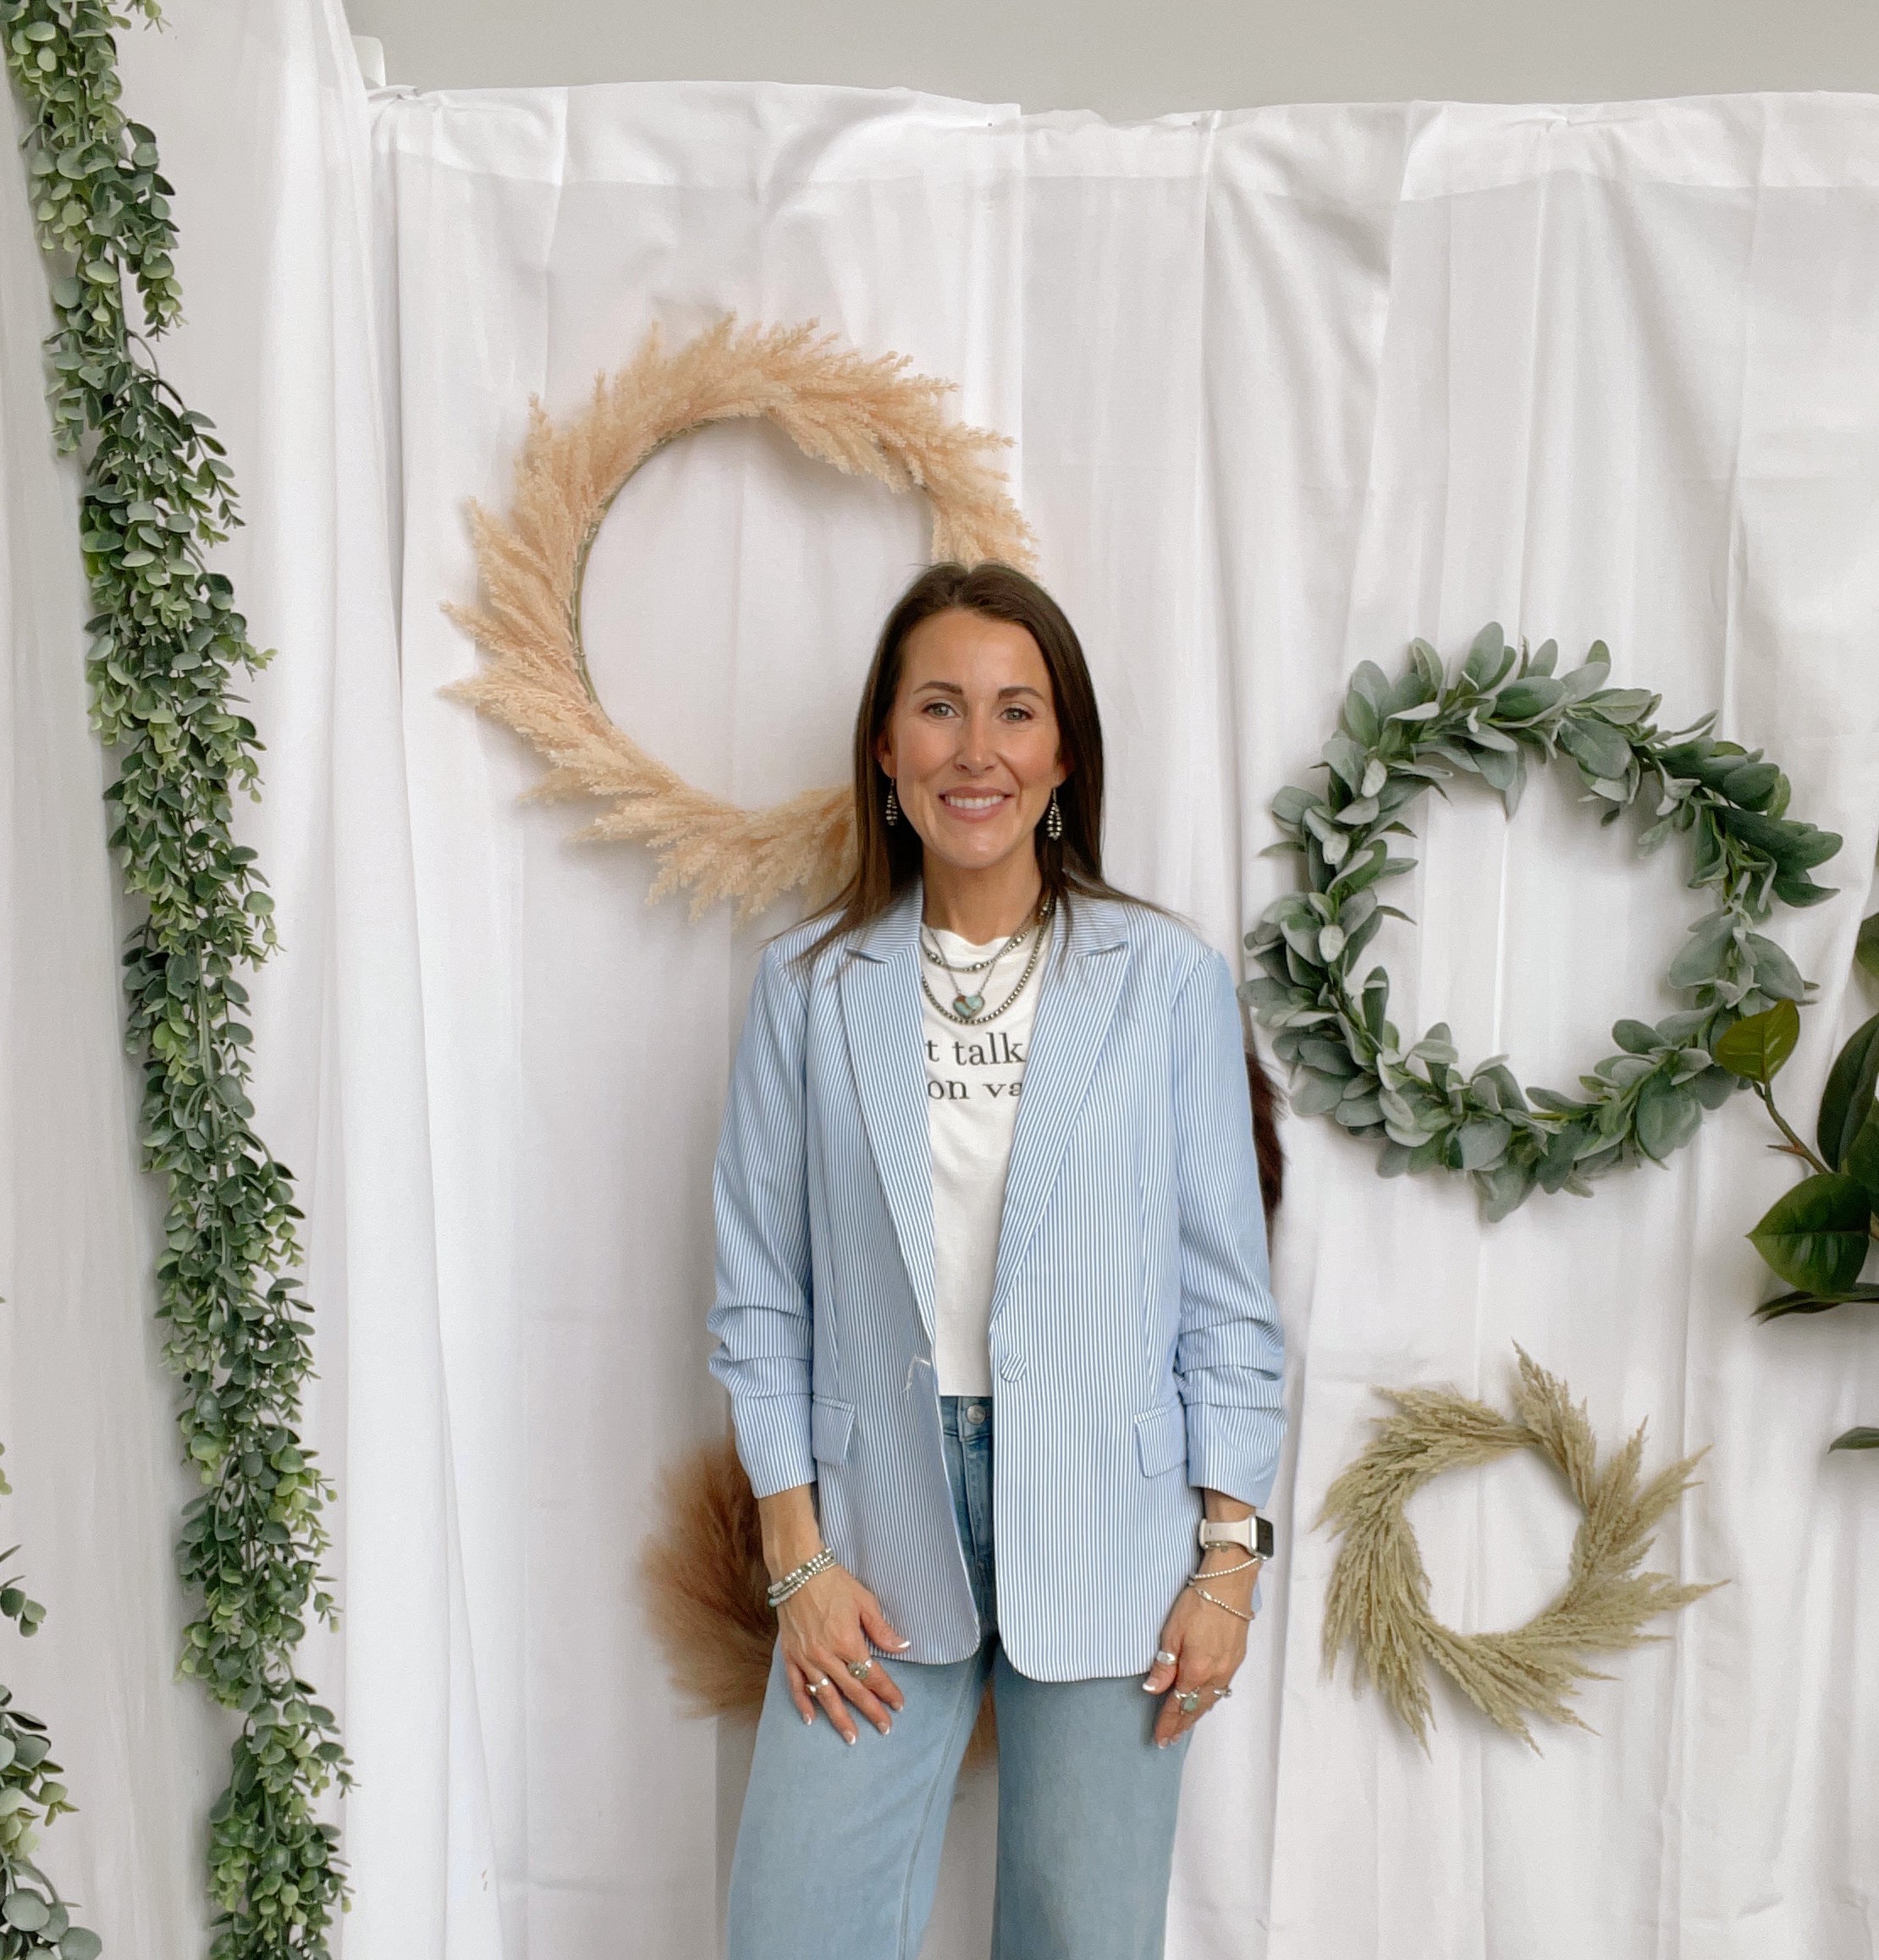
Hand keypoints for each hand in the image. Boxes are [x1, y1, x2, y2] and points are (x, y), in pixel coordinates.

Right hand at [776, 1562, 910, 1743]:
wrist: (798, 1570)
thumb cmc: (834, 1583)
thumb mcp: (864, 1601)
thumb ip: (882, 1629)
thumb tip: (902, 1647)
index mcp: (848, 1642)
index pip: (872, 1675)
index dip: (887, 1691)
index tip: (898, 1705)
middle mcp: (827, 1656)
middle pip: (852, 1690)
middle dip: (870, 1711)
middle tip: (884, 1728)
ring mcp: (807, 1658)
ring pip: (825, 1695)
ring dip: (839, 1718)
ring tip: (851, 1737)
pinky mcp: (790, 1655)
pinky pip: (796, 1685)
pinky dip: (803, 1703)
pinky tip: (811, 1719)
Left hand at [1144, 1554, 1254, 1746]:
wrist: (1230, 1586)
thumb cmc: (1198, 1603)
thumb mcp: (1172, 1631)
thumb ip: (1164, 1664)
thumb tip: (1153, 1690)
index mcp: (1196, 1670)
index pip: (1177, 1704)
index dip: (1167, 1722)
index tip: (1159, 1738)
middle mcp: (1215, 1675)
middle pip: (1195, 1708)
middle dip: (1181, 1725)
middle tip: (1169, 1741)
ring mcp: (1228, 1668)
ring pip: (1210, 1701)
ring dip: (1195, 1715)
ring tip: (1184, 1727)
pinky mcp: (1236, 1659)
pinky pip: (1221, 1689)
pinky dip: (1209, 1701)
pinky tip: (1205, 1702)